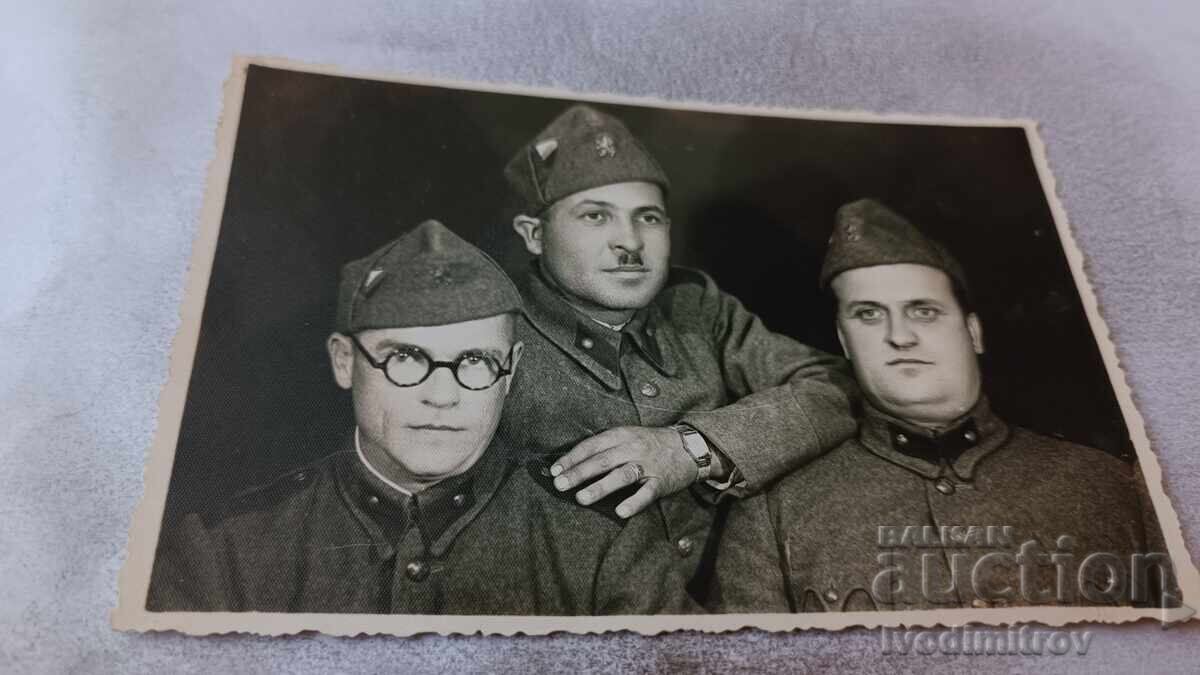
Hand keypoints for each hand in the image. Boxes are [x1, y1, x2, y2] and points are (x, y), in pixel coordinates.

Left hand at [551, 426, 695, 517]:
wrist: (689, 446)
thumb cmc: (652, 443)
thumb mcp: (628, 436)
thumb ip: (606, 446)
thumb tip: (574, 462)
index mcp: (622, 435)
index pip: (592, 446)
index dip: (572, 458)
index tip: (554, 470)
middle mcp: (633, 448)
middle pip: (602, 461)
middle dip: (579, 473)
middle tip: (560, 485)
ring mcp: (648, 465)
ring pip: (621, 475)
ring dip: (600, 487)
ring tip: (581, 498)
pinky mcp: (661, 482)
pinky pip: (646, 493)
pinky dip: (634, 502)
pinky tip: (620, 512)